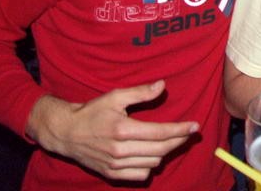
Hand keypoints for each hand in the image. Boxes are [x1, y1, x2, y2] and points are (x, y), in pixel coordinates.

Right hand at [26, 80, 198, 181]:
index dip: (181, 130)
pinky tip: (152, 154)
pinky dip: (150, 166)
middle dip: (179, 140)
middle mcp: (120, 150)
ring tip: (170, 140)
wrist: (66, 133)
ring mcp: (115, 164)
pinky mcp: (111, 173)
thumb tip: (162, 85)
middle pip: (160, 149)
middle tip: (189, 133)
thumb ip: (140, 92)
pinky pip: (140, 175)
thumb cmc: (92, 112)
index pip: (160, 133)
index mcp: (122, 130)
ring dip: (165, 152)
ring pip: (153, 163)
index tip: (195, 126)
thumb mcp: (115, 96)